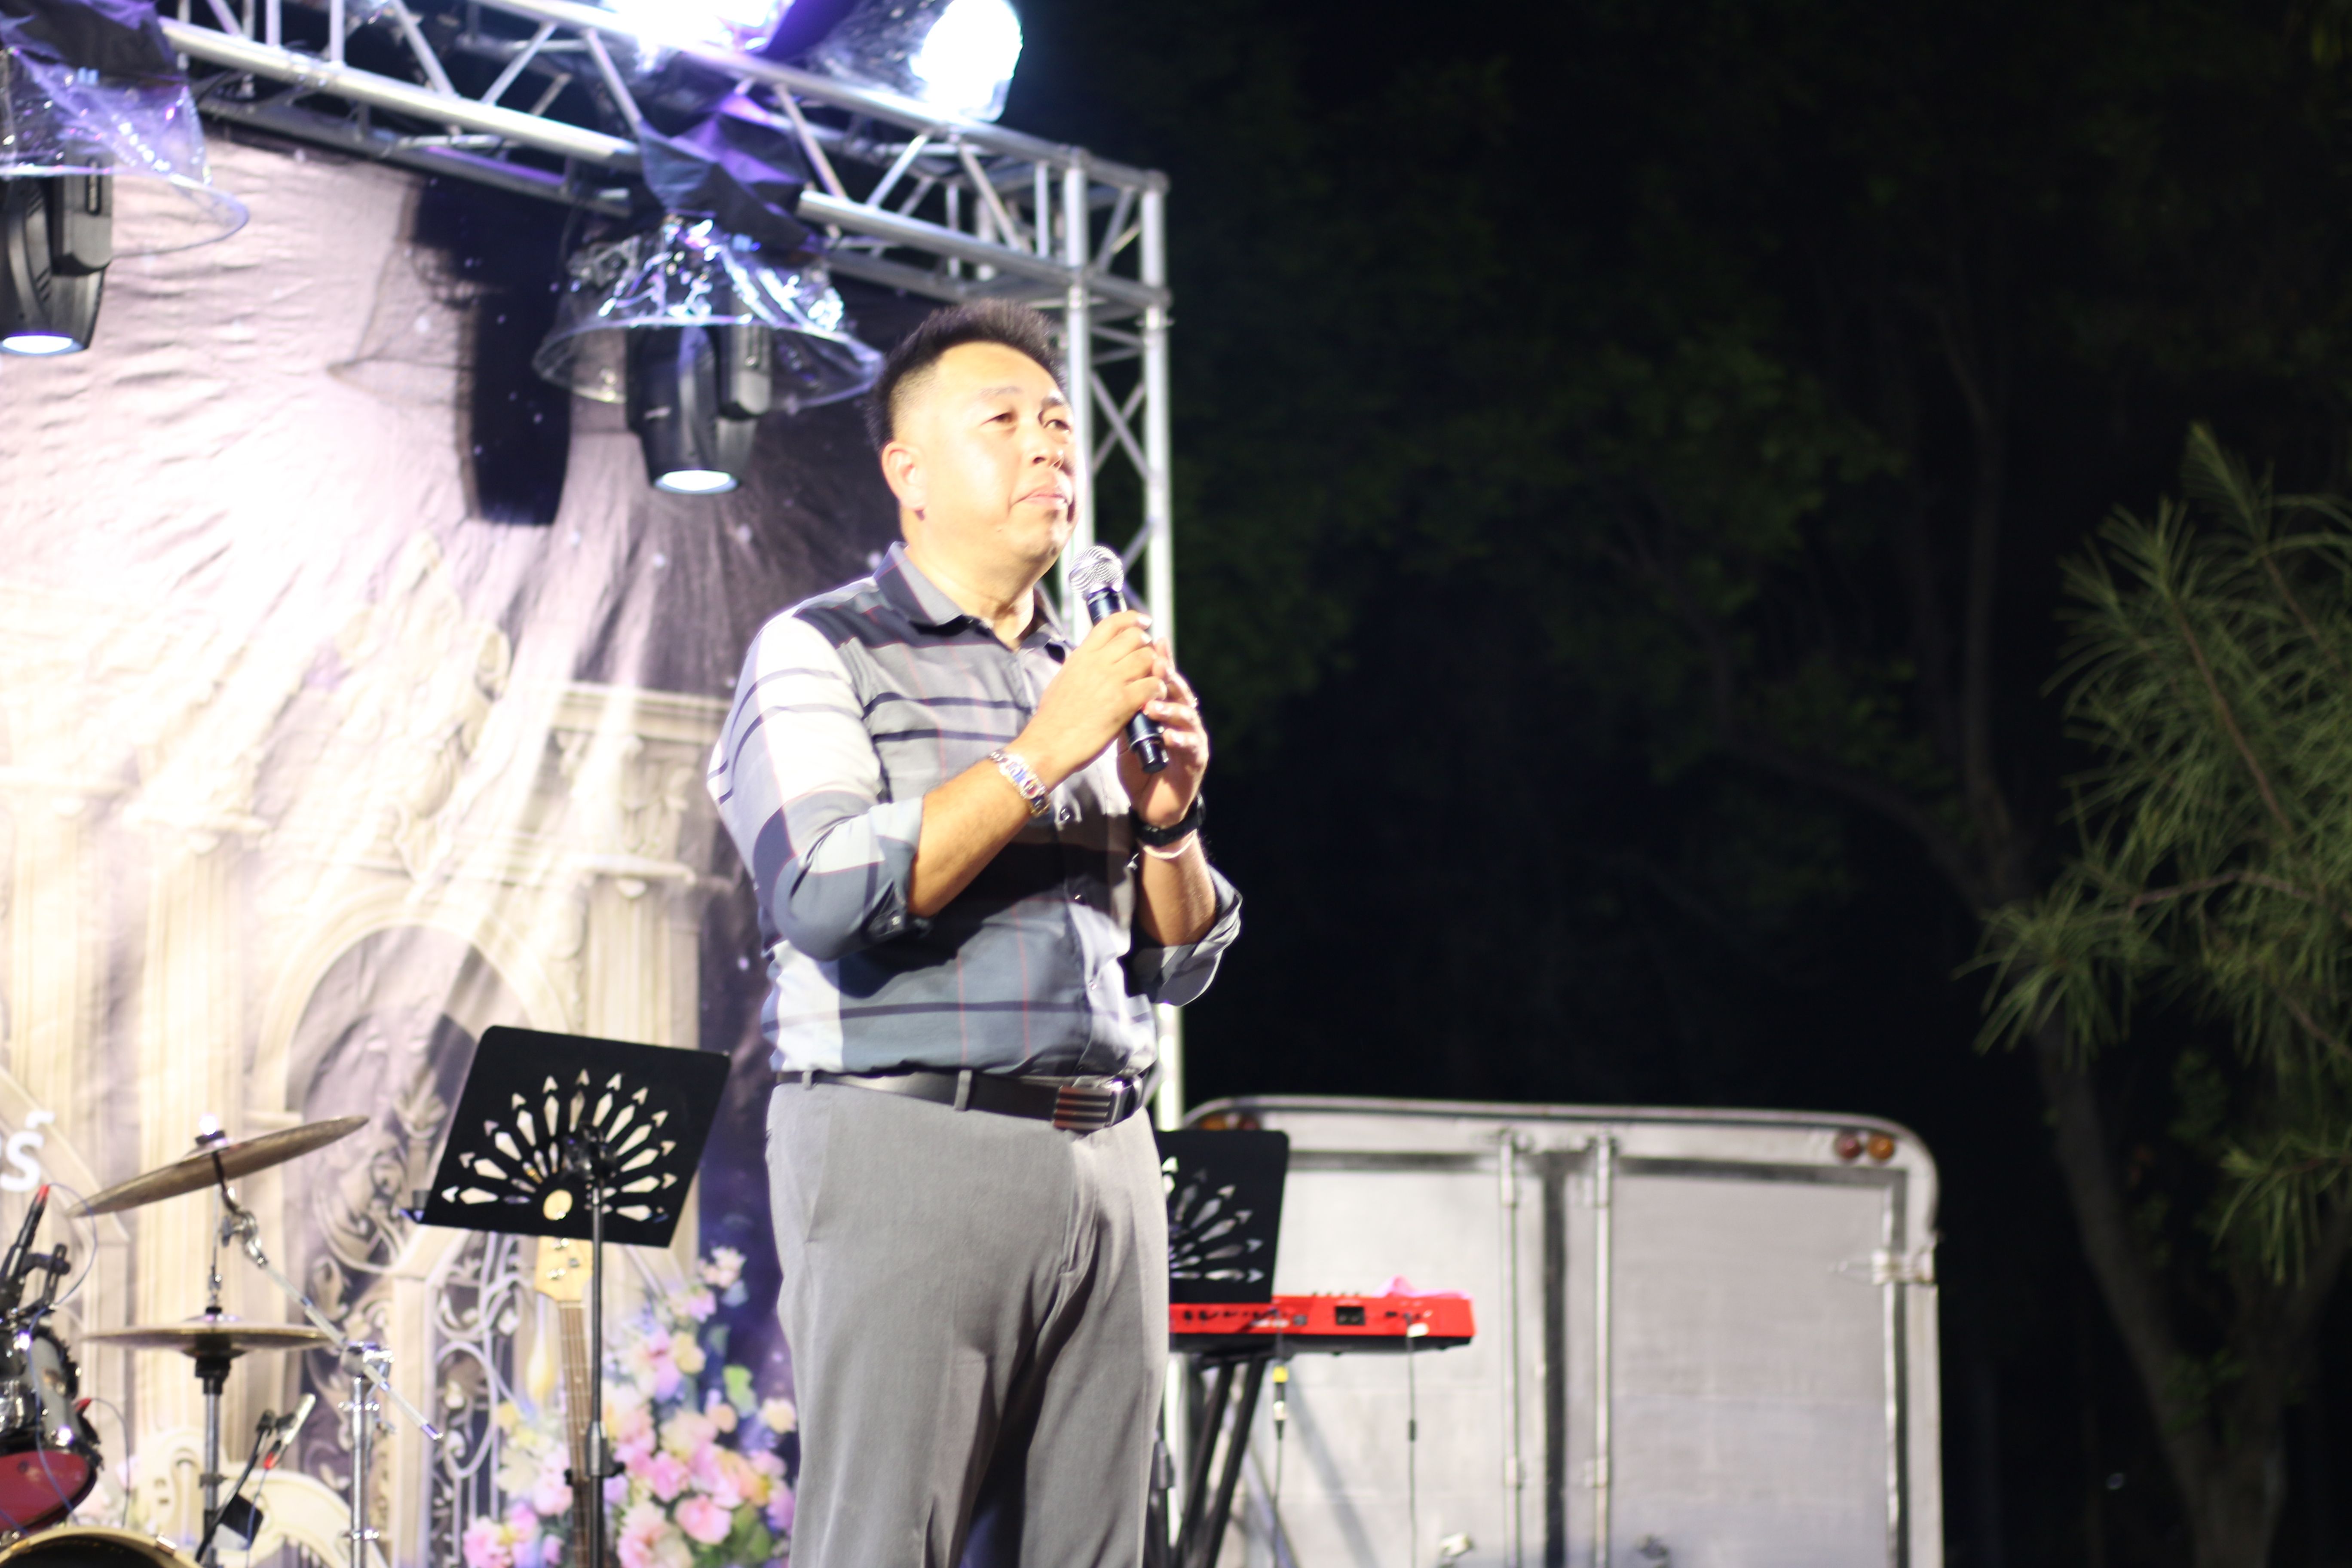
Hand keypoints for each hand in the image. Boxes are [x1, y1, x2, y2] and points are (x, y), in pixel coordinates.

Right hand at [1013, 610, 1162, 784]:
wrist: (1048, 745)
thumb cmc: (1052, 719)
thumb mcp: (1063, 680)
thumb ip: (1079, 666)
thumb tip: (1086, 659)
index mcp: (1081, 656)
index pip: (1110, 624)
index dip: (1131, 619)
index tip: (1143, 622)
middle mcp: (1097, 663)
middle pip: (1134, 637)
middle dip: (1146, 645)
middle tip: (1149, 659)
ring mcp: (1111, 681)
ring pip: (1147, 658)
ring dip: (1155, 668)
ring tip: (1153, 680)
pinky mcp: (1123, 702)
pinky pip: (1153, 684)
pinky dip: (1158, 689)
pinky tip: (1153, 698)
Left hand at [1122, 658, 1208, 826]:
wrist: (1153, 806)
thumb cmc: (1142, 768)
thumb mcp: (1129, 735)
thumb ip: (1126, 711)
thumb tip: (1112, 683)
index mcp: (1169, 710)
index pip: (1166, 681)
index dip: (1162, 661)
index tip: (1151, 642)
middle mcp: (1184, 721)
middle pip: (1180, 692)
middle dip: (1169, 678)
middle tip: (1156, 665)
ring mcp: (1193, 740)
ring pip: (1186, 717)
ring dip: (1170, 709)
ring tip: (1152, 706)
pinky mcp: (1195, 762)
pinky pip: (1190, 747)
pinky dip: (1179, 740)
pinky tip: (1168, 736)